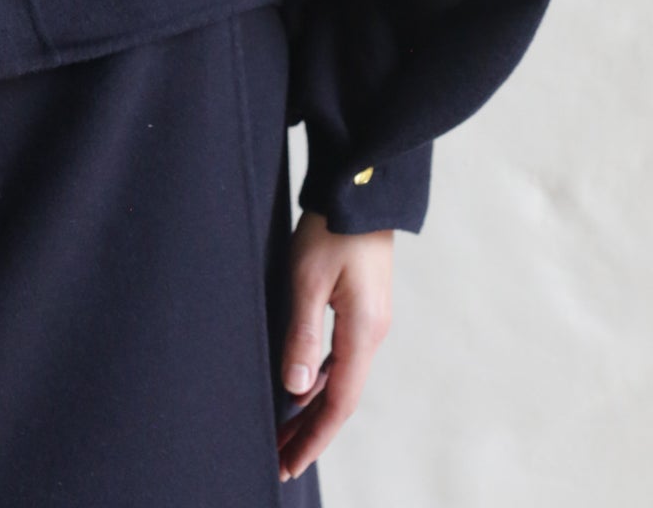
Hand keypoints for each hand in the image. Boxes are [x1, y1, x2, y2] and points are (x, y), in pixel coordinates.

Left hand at [276, 209, 393, 483]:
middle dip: (310, 431)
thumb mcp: (308, 278)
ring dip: (313, 407)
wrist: (362, 187)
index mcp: (363, 331)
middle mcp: (373, 333)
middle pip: (341, 397)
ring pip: (341, 379)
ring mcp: (371, 320)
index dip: (313, 438)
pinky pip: (342, 357)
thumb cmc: (333, 227)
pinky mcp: (364, 307)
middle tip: (279, 459)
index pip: (338, 403)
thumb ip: (302, 335)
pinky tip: (301, 386)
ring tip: (283, 430)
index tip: (289, 464)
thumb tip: (294, 391)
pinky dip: (320, 379)